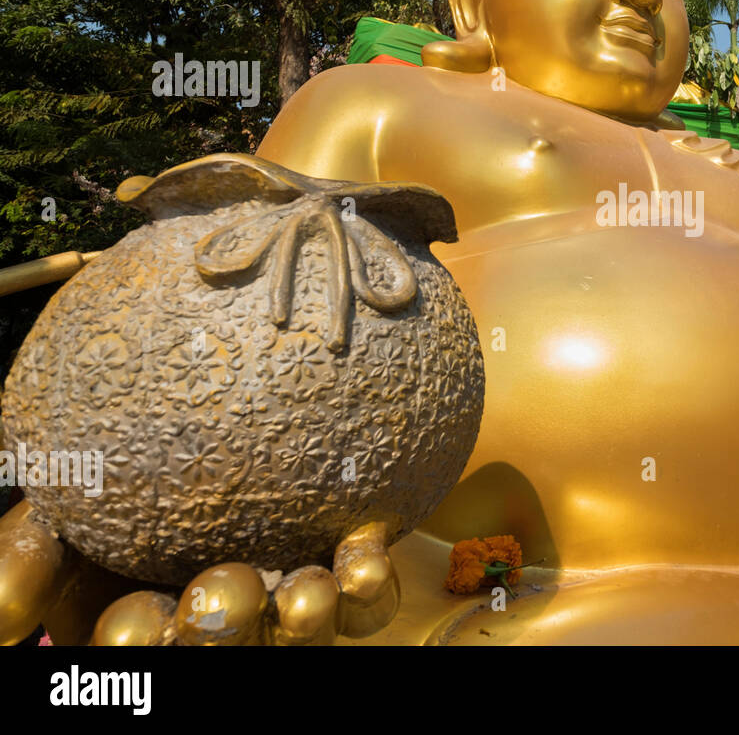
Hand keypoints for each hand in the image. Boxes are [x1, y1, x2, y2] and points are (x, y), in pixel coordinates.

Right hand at [0, 500, 399, 645]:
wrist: (209, 427)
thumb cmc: (118, 481)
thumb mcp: (56, 512)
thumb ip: (29, 557)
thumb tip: (7, 617)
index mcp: (137, 624)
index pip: (135, 649)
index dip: (137, 642)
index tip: (138, 618)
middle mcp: (215, 626)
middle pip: (226, 646)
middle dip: (224, 625)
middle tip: (225, 587)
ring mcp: (282, 609)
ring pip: (299, 633)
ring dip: (304, 616)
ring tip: (307, 591)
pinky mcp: (344, 580)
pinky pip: (365, 603)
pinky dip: (366, 586)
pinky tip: (366, 559)